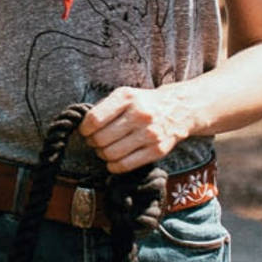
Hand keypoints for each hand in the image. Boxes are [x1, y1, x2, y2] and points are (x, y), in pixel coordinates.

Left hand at [78, 86, 196, 173]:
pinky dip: (113, 166)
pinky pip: (126, 164)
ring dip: (102, 154)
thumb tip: (83, 127)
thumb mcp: (124, 95)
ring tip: (104, 150)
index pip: (94, 119)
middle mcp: (139, 115)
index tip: (85, 131)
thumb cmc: (143, 103)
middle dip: (92, 143)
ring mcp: (150, 133)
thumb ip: (104, 108)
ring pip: (111, 153)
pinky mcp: (158, 150)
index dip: (84, 129)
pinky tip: (113, 161)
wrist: (178, 109)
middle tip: (94, 141)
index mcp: (126, 97)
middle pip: (101, 138)